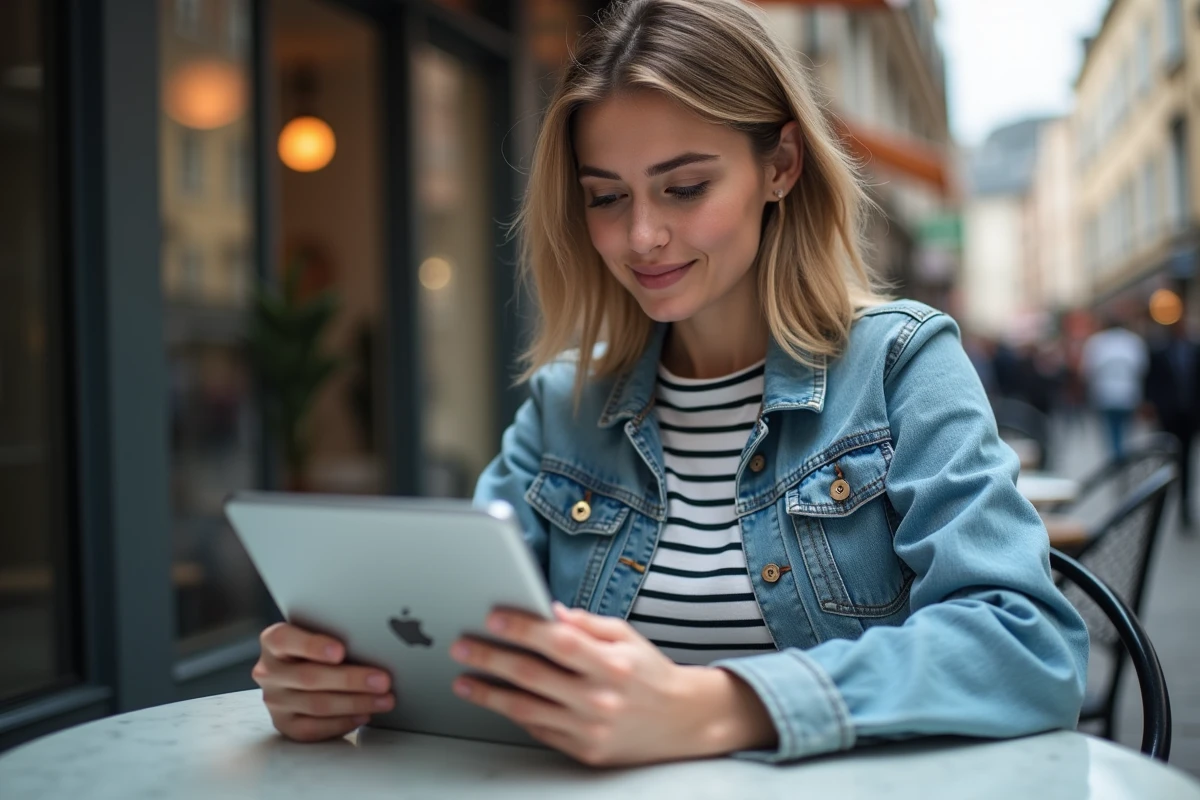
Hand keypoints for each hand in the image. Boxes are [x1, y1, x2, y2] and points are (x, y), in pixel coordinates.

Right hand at [253, 622, 394, 741]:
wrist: (297, 670)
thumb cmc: (317, 647)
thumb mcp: (318, 632)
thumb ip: (334, 635)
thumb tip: (375, 643)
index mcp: (274, 642)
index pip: (285, 640)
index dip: (312, 646)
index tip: (340, 651)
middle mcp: (269, 671)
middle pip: (310, 677)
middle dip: (351, 680)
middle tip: (383, 680)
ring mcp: (275, 700)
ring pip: (317, 705)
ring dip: (356, 703)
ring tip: (384, 699)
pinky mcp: (284, 724)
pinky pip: (314, 728)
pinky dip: (342, 722)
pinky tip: (363, 715)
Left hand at [449, 603, 776, 765]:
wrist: (682, 722)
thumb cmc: (650, 672)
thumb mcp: (626, 636)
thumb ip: (586, 624)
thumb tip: (549, 612)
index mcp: (611, 663)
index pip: (558, 641)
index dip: (523, 627)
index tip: (493, 617)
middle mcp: (599, 698)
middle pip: (532, 675)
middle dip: (490, 658)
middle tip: (462, 647)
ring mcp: (590, 729)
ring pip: (526, 708)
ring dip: (489, 693)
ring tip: (464, 679)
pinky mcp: (584, 751)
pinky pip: (539, 730)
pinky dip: (514, 714)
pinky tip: (496, 700)